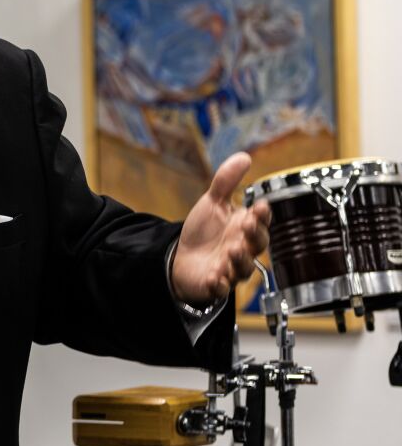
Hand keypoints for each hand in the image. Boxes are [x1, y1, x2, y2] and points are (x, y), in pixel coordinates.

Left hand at [171, 152, 270, 304]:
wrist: (181, 257)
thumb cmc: (203, 231)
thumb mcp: (212, 203)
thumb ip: (226, 182)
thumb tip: (244, 157)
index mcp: (244, 228)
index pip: (261, 222)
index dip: (263, 216)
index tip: (259, 207)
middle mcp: (243, 249)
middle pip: (258, 245)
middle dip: (255, 235)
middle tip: (246, 225)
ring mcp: (231, 268)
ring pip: (244, 269)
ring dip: (240, 260)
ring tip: (232, 251)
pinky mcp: (215, 284)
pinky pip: (222, 288)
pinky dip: (219, 284)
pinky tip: (213, 277)